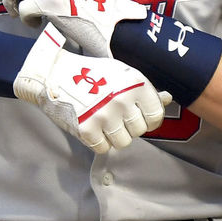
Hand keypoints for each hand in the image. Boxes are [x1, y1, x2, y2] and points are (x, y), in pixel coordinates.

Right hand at [14, 24, 170, 152]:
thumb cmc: (91, 73)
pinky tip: (91, 126)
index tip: (137, 116)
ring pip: (123, 142)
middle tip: (115, 115)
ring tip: (103, 120)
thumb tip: (167, 99)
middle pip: (139, 131)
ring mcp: (104, 115)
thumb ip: (144, 89)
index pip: (156, 116)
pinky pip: (104, 148)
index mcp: (135, 83)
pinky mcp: (86, 129)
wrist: (53, 73)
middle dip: (129, 126)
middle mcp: (122, 99)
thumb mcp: (121, 73)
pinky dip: (98, 141)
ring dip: (114, 135)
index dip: (147, 119)